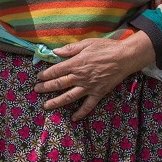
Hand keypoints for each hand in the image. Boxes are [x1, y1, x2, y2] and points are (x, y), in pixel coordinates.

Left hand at [33, 32, 156, 120]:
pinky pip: (88, 106)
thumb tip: (55, 52)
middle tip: (36, 90)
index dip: (46, 75)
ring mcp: (89, 87)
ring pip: (69, 97)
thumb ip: (70, 49)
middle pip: (59, 84)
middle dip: (46, 88)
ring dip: (56, 102)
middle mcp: (80, 76)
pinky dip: (81, 113)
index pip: (56, 70)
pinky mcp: (98, 93)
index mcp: (76, 63)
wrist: (125, 57)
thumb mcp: (87, 43)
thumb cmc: (106, 48)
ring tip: (46, 106)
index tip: (38, 77)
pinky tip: (74, 118)